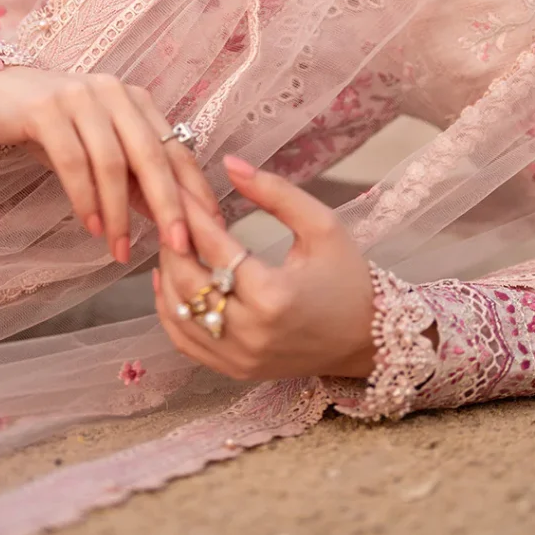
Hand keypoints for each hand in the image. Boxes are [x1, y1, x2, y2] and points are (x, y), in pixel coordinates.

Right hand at [0, 66, 223, 261]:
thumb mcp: (98, 149)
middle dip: (169, 204)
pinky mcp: (46, 109)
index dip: (195, 189)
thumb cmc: (53, 127)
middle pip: (151, 154)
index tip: (212, 229)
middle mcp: (114, 92)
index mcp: (135, 101)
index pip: (175, 148)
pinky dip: (84, 197)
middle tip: (179, 246)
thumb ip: (132, 177)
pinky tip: (91, 224)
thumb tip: (171, 221)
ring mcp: (80, 97)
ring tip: (119, 249)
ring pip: (111, 162)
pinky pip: (73, 160)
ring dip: (118, 212)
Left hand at [153, 155, 375, 380]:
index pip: (214, 247)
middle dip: (172, 241)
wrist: (368, 338)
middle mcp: (251, 332)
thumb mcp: (321, 225)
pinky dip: (170, 309)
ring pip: (178, 313)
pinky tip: (170, 279)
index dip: (191, 212)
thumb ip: (274, 192)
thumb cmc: (348, 276)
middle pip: (187, 282)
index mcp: (273, 295)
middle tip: (166, 210)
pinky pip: (185, 341)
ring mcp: (240, 357)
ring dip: (167, 273)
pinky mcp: (234, 370)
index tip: (175, 185)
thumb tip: (229, 163)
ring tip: (170, 239)